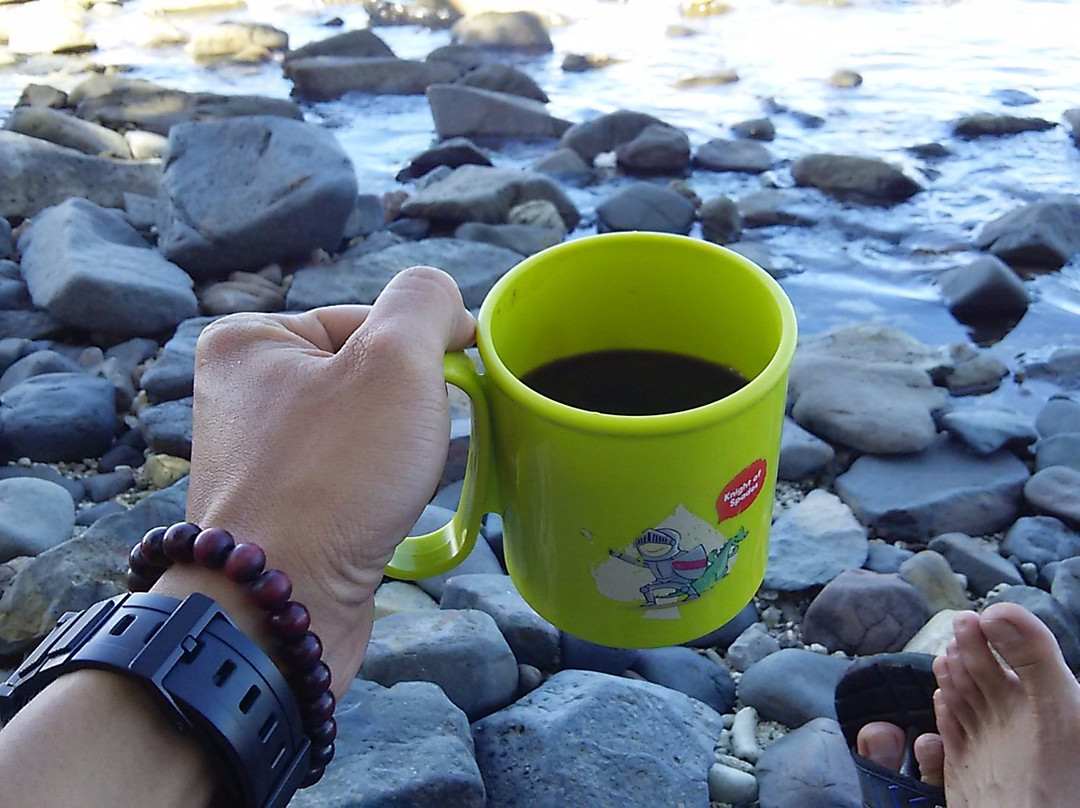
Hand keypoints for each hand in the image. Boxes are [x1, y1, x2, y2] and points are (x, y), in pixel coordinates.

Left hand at [171, 266, 475, 685]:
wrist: (281, 611)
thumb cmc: (332, 480)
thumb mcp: (395, 361)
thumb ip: (426, 304)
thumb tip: (444, 302)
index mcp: (250, 340)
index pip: (371, 319)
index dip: (429, 349)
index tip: (464, 383)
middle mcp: (244, 394)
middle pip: (370, 375)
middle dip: (417, 407)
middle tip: (428, 442)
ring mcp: (261, 457)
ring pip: (368, 430)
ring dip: (407, 451)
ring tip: (407, 482)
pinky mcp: (283, 510)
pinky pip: (352, 478)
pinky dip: (386, 488)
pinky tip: (397, 508)